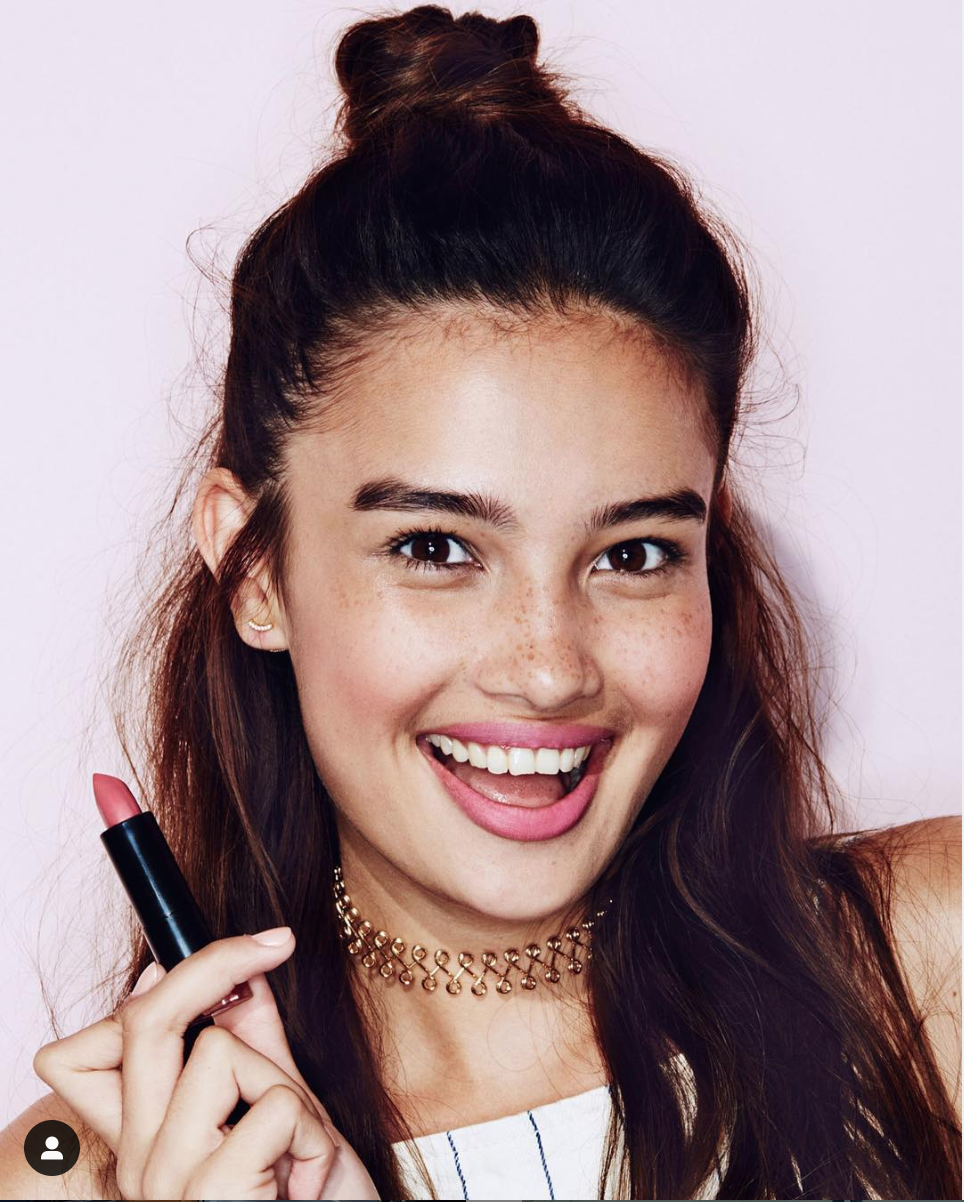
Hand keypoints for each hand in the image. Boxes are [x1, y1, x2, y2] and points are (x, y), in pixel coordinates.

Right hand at [32, 930, 380, 1198]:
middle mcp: (139, 1162)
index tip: (223, 956)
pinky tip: (308, 1177)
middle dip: (214, 964)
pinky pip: (275, 1107)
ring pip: (218, 1052)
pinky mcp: (213, 1197)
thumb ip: (254, 1044)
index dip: (154, 986)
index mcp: (141, 1140)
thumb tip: (243, 972)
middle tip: (273, 944)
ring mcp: (168, 1182)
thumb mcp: (279, 1110)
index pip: (79, 1052)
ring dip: (282, 1082)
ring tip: (295, 1141)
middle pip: (143, 1022)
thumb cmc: (307, 1198)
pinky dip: (312, 1133)